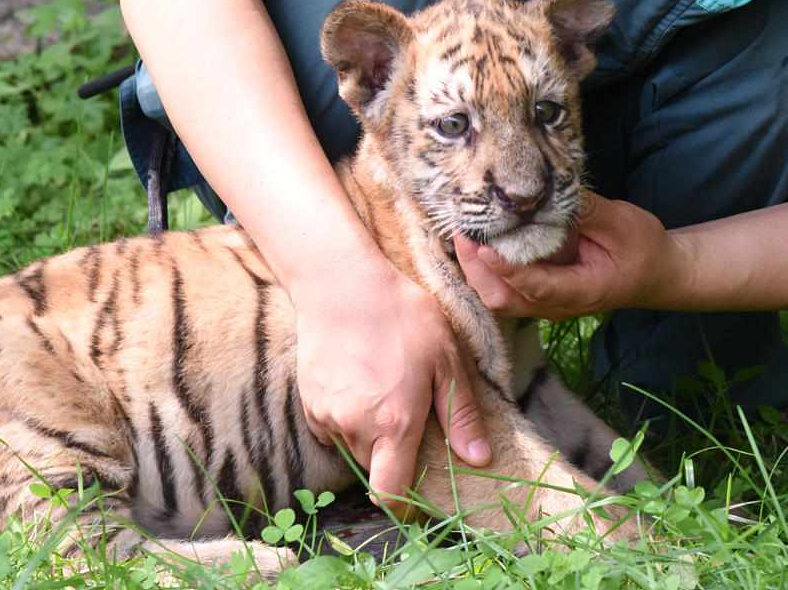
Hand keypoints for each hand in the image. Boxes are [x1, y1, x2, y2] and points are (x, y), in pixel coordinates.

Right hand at [292, 257, 490, 516]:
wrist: (341, 283)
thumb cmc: (401, 316)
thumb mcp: (446, 359)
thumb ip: (460, 414)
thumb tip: (479, 459)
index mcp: (394, 423)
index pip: (391, 493)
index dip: (405, 505)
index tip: (417, 496)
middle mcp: (356, 428)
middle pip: (376, 468)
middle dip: (395, 454)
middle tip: (411, 414)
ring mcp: (327, 416)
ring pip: (354, 447)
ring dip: (371, 434)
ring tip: (386, 388)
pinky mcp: (308, 402)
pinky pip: (332, 428)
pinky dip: (348, 418)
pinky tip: (361, 382)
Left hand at [454, 190, 683, 318]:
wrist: (659, 272)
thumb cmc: (644, 249)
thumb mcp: (622, 222)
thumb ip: (588, 210)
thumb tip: (551, 191)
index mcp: (583, 291)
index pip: (537, 287)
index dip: (509, 270)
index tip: (486, 247)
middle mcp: (559, 304)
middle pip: (506, 299)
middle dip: (478, 269)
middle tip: (462, 232)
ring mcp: (548, 301)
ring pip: (500, 296)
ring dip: (477, 268)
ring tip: (462, 232)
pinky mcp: (543, 290)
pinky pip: (506, 286)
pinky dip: (486, 266)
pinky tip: (477, 239)